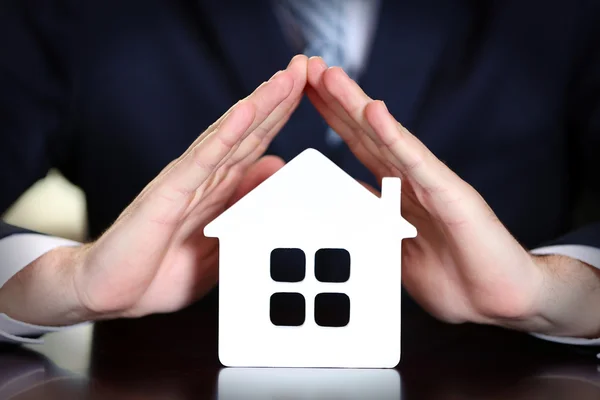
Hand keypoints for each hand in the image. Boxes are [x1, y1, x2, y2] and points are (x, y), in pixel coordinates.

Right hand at [0, 55, 307, 325]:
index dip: (281, 117)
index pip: (255, 145)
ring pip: (229, 137)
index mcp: (217, 191)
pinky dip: (224, 136)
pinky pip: (201, 162)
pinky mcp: (168, 195)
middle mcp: (204, 179)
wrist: (111, 294)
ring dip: (259, 106)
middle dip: (278, 98)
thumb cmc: (160, 272)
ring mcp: (186, 183)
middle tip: (306, 65)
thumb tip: (275, 170)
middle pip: (248, 132)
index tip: (309, 90)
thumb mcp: (219, 243)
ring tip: (285, 78)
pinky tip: (246, 112)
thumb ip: (245, 208)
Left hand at [306, 57, 599, 337]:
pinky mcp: (451, 195)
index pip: (359, 146)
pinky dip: (394, 137)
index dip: (332, 119)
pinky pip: (417, 163)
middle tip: (308, 67)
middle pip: (367, 132)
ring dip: (356, 106)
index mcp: (398, 191)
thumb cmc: (453, 279)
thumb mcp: (394, 249)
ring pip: (387, 138)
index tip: (302, 95)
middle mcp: (412, 180)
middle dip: (336, 100)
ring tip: (330, 77)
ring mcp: (431, 183)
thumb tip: (337, 204)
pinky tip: (374, 112)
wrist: (499, 302)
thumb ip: (371, 223)